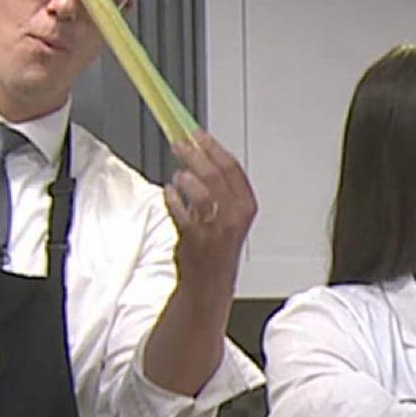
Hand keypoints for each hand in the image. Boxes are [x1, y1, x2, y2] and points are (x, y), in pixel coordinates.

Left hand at [165, 130, 255, 292]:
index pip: (231, 167)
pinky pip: (180, 209)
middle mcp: (234, 215)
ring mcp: (215, 226)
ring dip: (185, 177)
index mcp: (246, 205)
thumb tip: (201, 154)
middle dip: (194, 155)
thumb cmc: (219, 245)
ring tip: (178, 175)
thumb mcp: (231, 214)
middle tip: (179, 145)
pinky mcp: (195, 237)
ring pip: (199, 190)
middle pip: (214, 174)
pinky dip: (172, 198)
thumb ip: (220, 187)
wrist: (210, 281)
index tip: (198, 135)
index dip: (213, 147)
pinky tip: (169, 192)